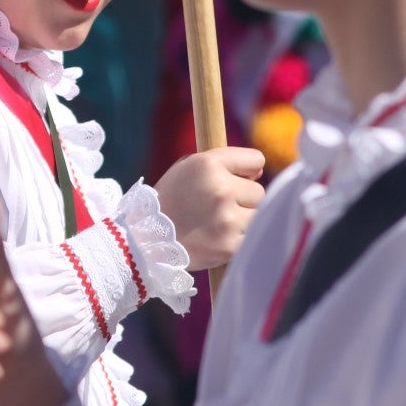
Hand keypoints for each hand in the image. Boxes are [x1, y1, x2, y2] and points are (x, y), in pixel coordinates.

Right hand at [153, 146, 264, 270]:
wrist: (146, 239)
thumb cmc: (171, 199)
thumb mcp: (187, 168)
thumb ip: (222, 162)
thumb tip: (259, 173)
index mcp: (209, 164)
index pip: (256, 160)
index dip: (247, 171)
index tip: (238, 179)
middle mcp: (221, 189)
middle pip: (259, 192)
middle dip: (244, 199)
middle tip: (219, 208)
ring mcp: (227, 219)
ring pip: (258, 216)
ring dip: (244, 220)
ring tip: (220, 224)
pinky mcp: (230, 246)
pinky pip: (250, 238)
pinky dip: (239, 240)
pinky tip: (220, 239)